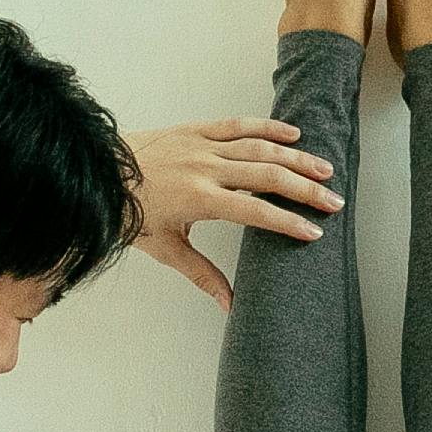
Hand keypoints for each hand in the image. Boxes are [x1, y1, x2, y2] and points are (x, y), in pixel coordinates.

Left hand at [124, 119, 337, 306]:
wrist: (97, 172)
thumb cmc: (129, 212)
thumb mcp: (166, 249)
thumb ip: (203, 276)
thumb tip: (230, 306)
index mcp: (200, 199)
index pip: (256, 211)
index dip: (288, 222)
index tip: (314, 232)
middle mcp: (206, 168)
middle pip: (268, 176)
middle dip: (306, 189)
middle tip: (334, 201)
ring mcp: (202, 145)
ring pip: (260, 147)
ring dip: (296, 158)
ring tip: (325, 169)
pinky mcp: (195, 130)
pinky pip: (238, 125)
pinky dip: (267, 128)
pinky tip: (292, 135)